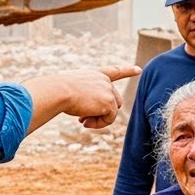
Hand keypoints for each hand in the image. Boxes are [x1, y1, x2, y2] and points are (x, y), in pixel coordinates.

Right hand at [23, 65, 139, 132]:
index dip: (127, 70)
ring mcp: (108, 90)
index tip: (138, 70)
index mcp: (94, 74)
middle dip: (102, 111)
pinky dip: (98, 124)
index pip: (114, 71)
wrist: (58, 91)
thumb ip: (82, 99)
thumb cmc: (56, 91)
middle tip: (83, 118)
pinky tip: (84, 122)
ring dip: (99, 119)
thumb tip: (86, 115)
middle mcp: (103, 80)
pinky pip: (109, 119)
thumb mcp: (69, 91)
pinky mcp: (109, 103)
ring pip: (112, 111)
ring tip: (82, 120)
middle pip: (114, 100)